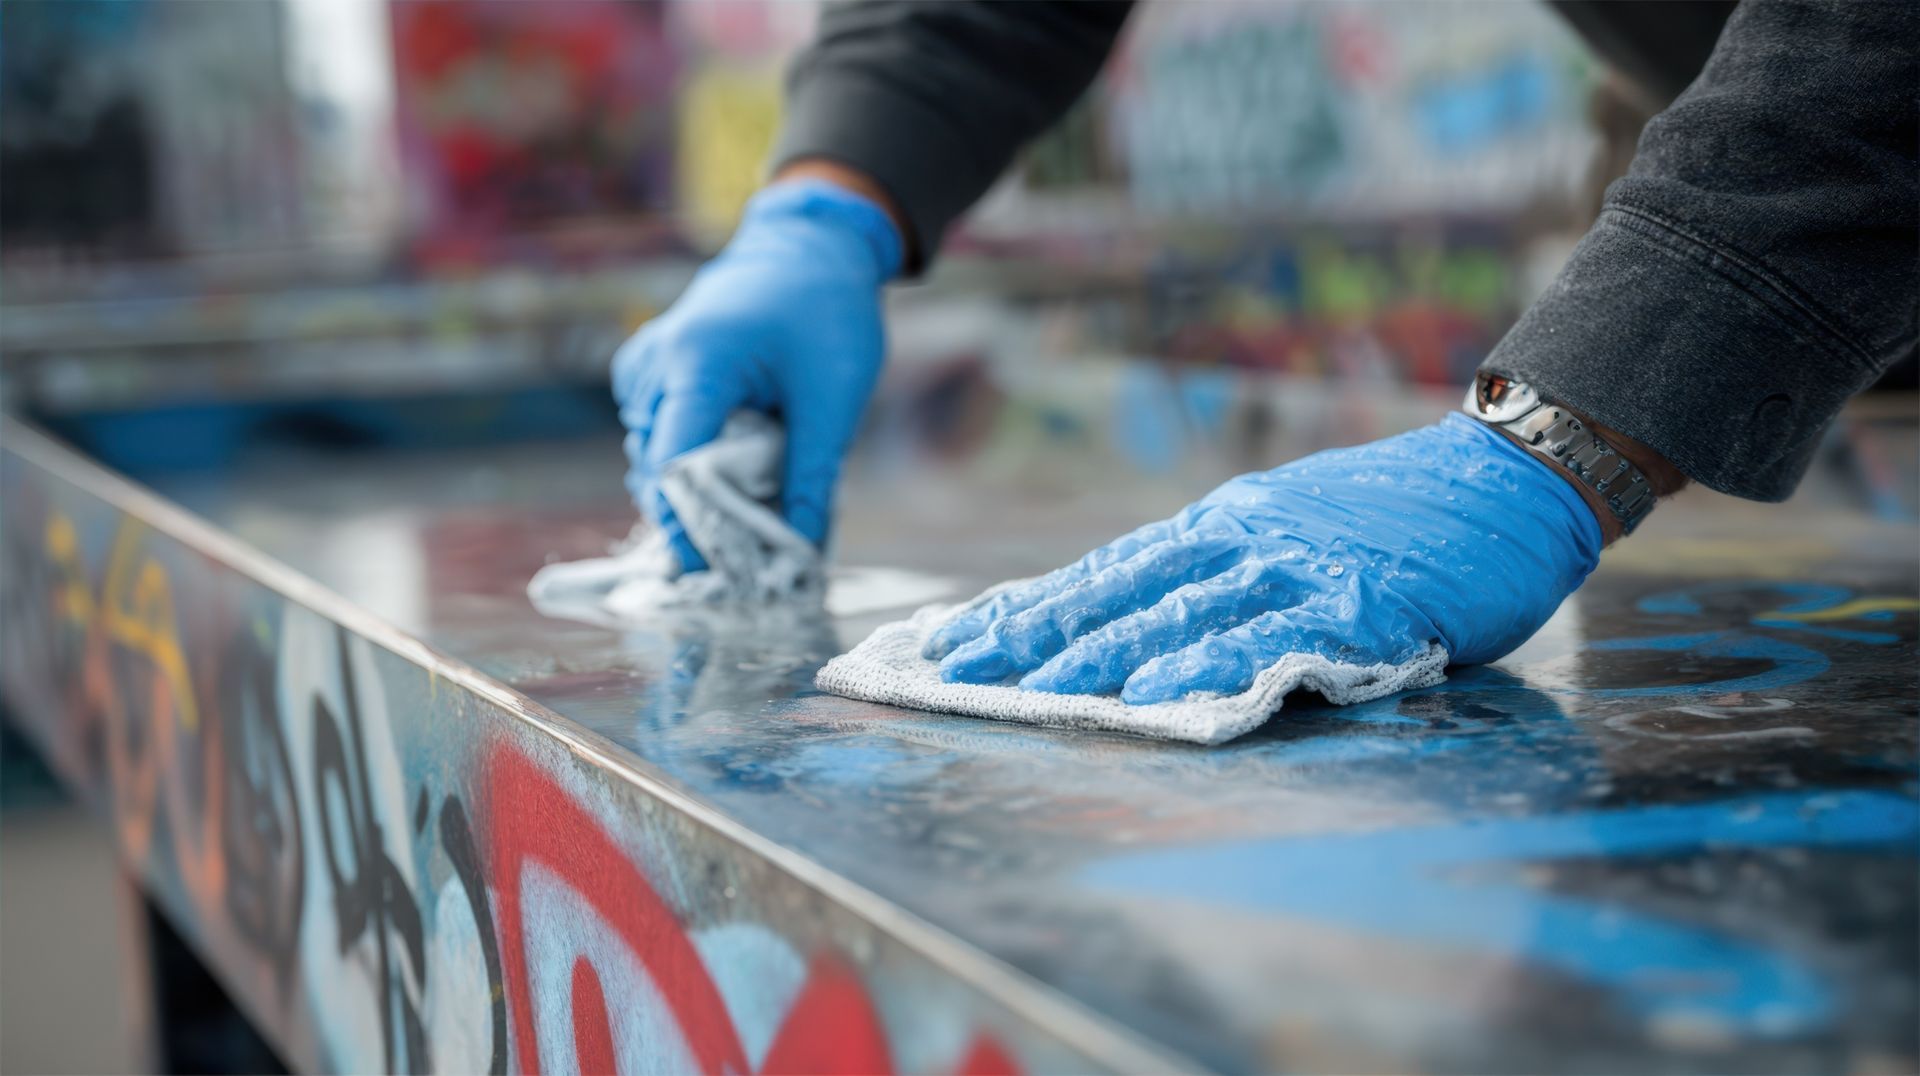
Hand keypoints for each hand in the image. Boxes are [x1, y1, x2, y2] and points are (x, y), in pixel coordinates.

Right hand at [612, 178, 901, 569]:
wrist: (808, 249)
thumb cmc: (824, 312)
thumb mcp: (832, 401)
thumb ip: (811, 478)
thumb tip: (801, 553)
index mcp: (697, 363)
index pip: (674, 467)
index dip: (689, 529)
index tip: (714, 577)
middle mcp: (653, 366)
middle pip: (660, 471)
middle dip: (705, 517)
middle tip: (760, 550)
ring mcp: (643, 369)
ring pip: (658, 460)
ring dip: (703, 489)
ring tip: (762, 489)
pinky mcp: (649, 375)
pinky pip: (662, 438)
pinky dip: (697, 460)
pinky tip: (742, 458)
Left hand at [925, 414, 1604, 703]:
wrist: (1509, 475)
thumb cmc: (1402, 516)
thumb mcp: (1294, 529)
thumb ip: (1226, 573)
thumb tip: (1146, 620)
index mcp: (1223, 525)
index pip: (1106, 570)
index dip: (1028, 607)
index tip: (957, 638)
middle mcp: (1242, 538)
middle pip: (1119, 590)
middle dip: (1032, 635)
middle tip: (956, 672)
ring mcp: (1295, 566)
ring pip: (1175, 611)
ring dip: (1097, 653)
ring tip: (1029, 690)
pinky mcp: (1354, 600)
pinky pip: (1268, 638)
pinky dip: (1206, 664)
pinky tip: (1156, 693)